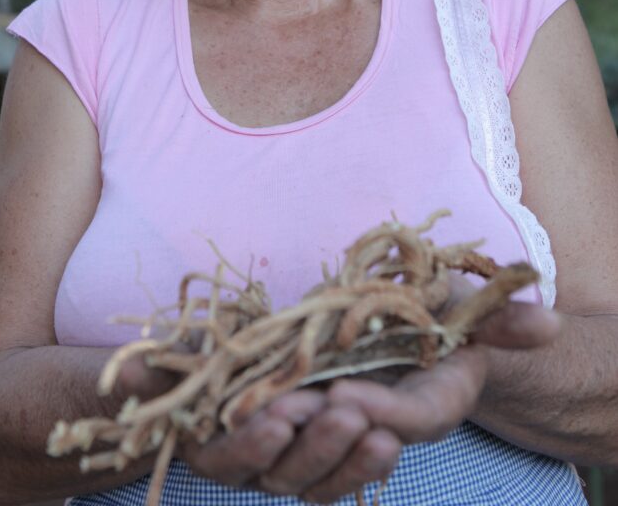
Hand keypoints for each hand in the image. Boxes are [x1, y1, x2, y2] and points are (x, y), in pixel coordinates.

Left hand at [183, 299, 560, 503]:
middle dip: (326, 435)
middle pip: (348, 453)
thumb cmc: (440, 318)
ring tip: (269, 413)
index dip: (383, 413)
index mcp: (427, 404)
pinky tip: (233, 416)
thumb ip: (503, 320)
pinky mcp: (286, 430)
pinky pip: (261, 458)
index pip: (410, 419)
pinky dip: (246, 445)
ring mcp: (327, 437)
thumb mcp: (471, 310)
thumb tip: (543, 319)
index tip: (355, 397)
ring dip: (285, 445)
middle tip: (302, 406)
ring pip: (301, 467)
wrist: (406, 333)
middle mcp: (376, 431)